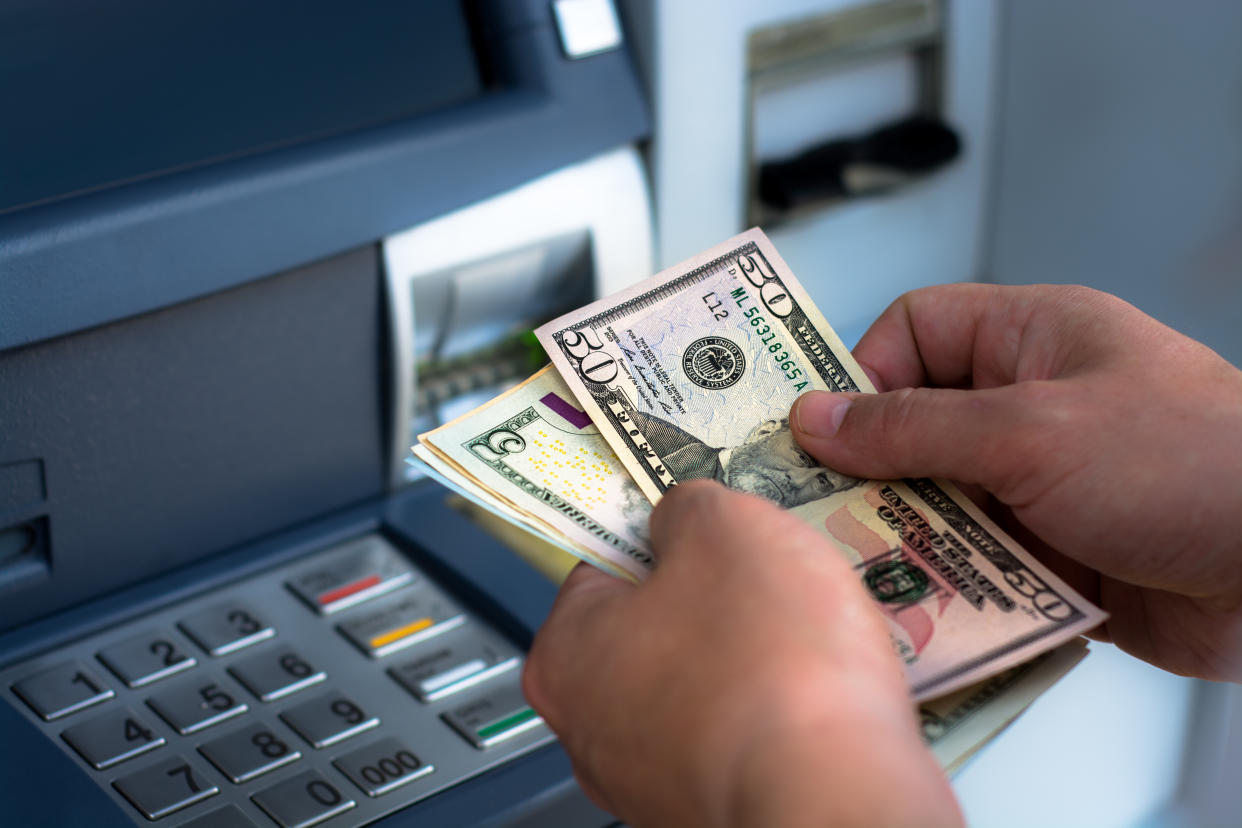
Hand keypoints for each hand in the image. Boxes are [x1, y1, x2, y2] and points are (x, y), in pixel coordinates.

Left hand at [523, 480, 960, 827]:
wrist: (838, 800)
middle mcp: (594, 730)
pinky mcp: (717, 807)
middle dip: (714, 593)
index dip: (662, 530)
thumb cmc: (771, 671)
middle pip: (654, 624)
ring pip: (707, 680)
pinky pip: (748, 732)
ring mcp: (654, 779)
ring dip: (755, 651)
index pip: (602, 563)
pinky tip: (820, 691)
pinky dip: (780, 708)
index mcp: (565, 653)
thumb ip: (686, 505)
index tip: (700, 519)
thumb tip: (683, 513)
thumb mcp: (724, 526)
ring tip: (807, 632)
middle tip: (766, 570)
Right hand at [791, 284, 1241, 680]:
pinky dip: (950, 590)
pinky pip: (977, 567)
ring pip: (939, 506)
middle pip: (914, 428)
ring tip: (867, 574)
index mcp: (1032, 341)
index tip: (817, 431)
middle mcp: (1031, 409)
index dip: (861, 372)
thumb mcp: (1032, 432)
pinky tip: (924, 615)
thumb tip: (816, 419)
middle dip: (868, 473)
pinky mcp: (1056, 560)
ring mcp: (1044, 488)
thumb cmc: (1188, 463)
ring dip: (908, 541)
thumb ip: (914, 428)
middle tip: (815, 514)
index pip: (915, 331)